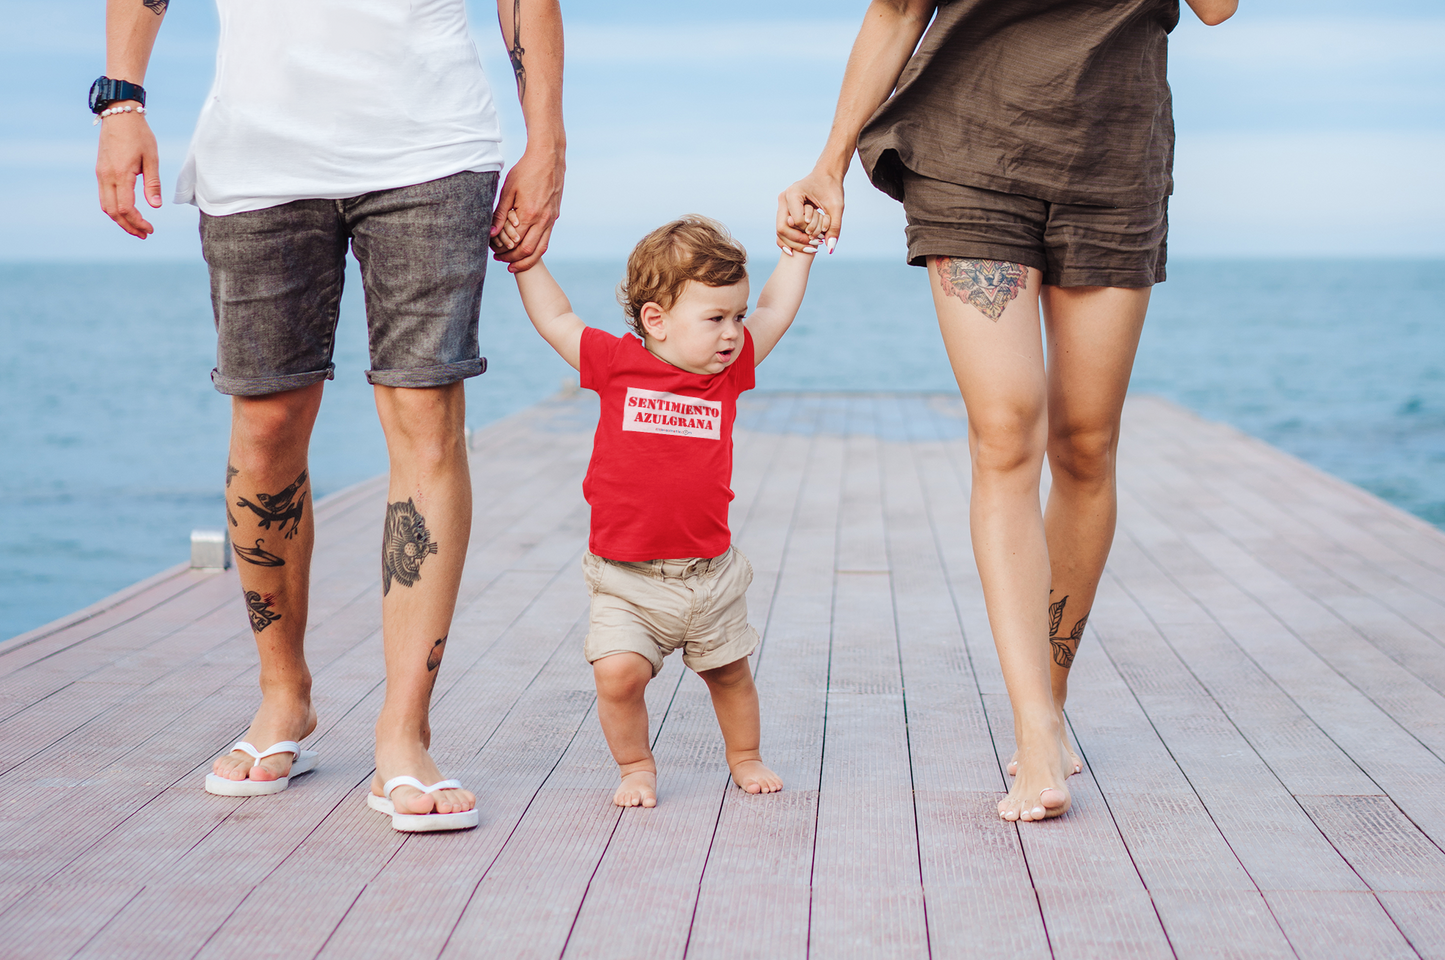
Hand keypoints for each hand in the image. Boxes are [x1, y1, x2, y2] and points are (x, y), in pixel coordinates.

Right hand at [96, 110, 161, 238]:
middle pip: (113, 212)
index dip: (138, 222)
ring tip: (136, 227)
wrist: (119, 115)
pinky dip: (114, 209)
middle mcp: (106, 176)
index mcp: (121, 175)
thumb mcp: (152, 158)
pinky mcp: (100, 171)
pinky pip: (104, 196)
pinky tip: (127, 212)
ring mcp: (101, 174)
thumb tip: (155, 206)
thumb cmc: (139, 135)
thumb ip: (153, 183)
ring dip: (120, 220)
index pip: (126, 208)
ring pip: (106, 206)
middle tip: (144, 234)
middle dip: (128, 226)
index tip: (150, 229)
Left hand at [489, 145, 564, 272]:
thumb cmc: (526, 170)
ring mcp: (551, 219)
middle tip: (502, 262)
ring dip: (527, 260)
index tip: (494, 254)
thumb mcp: (508, 190)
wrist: (549, 157)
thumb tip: (491, 233)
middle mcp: (543, 220)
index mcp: (529, 214)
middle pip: (529, 251)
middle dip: (514, 260)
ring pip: (541, 249)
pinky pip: (546, 239)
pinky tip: (527, 250)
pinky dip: (536, 249)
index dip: (505, 252)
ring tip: (515, 264)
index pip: (516, 243)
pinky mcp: (554, 216)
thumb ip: (500, 213)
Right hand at [777, 170, 843, 255]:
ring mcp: (782, 204)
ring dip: (794, 242)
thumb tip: (830, 249)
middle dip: (798, 241)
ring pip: (780, 230)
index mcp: (794, 193)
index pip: (797, 221)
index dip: (809, 231)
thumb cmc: (832, 188)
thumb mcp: (836, 207)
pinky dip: (790, 240)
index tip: (822, 235)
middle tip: (814, 247)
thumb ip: (834, 227)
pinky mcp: (784, 209)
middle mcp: (784, 198)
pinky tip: (803, 247)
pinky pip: (782, 229)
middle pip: (782, 228)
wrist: (826, 175)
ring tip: (811, 248)